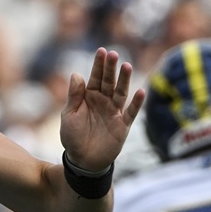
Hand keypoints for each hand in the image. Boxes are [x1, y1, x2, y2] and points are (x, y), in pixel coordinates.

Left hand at [60, 48, 145, 171]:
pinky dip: (136, 103)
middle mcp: (103, 102)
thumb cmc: (73, 137)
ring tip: (126, 66)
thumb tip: (76, 74)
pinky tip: (141, 91)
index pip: (95, 77)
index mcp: (88, 97)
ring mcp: (114, 112)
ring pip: (121, 93)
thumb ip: (74, 96)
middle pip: (109, 82)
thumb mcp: (69, 115)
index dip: (98, 65)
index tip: (102, 51)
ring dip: (124, 80)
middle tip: (114, 54)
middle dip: (111, 68)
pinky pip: (131, 112)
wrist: (83, 160)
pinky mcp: (122, 125)